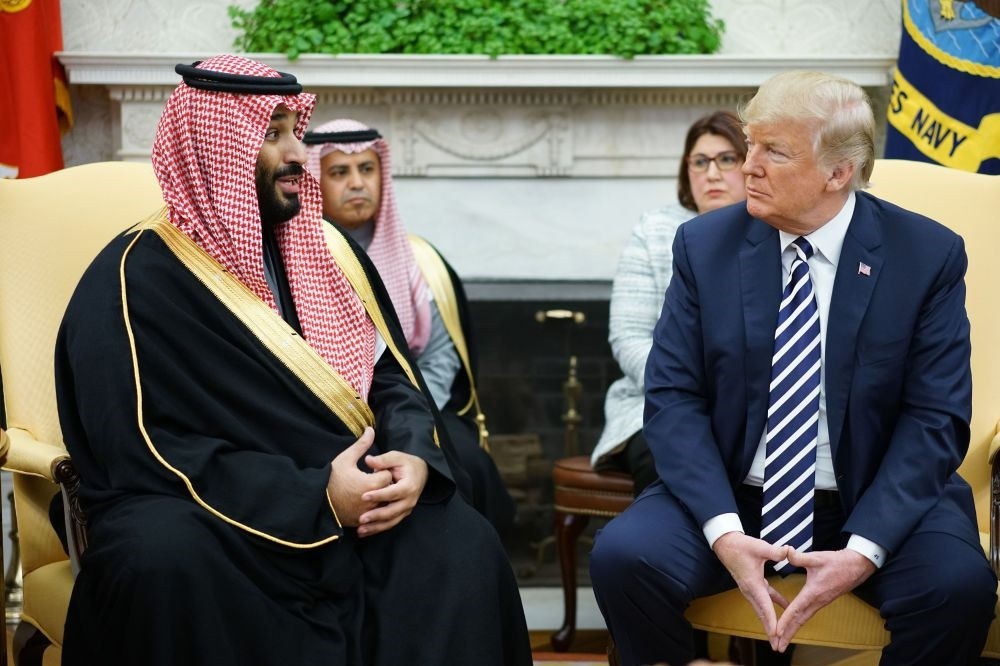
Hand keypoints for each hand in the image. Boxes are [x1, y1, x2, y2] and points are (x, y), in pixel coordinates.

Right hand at [327, 427, 392, 526]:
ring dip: (379, 497)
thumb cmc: (331, 477)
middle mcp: (371, 500)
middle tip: (371, 479)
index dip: (381, 470)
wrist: (315, 500)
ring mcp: (366, 513)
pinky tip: (362, 501)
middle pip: (388, 490)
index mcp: (370, 483)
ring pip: (382, 504)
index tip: (372, 469)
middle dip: (382, 484)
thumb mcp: (346, 458)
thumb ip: (361, 445)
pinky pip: (374, 516)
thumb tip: (371, 429)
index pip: (387, 475)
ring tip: (368, 490)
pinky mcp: (360, 521)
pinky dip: (372, 509)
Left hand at [355, 449, 428, 536]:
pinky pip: (389, 524)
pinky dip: (377, 529)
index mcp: (409, 486)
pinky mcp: (401, 514)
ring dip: (375, 527)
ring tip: (360, 530)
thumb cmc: (405, 464)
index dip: (379, 495)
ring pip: (391, 521)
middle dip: (376, 516)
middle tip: (361, 518)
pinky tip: (363, 532)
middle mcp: (409, 500)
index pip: (393, 492)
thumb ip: (383, 460)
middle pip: (392, 511)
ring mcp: (406, 509)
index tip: (364, 497)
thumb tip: (368, 459)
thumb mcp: (396, 457)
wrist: (420, 473)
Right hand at [713, 532, 790, 648]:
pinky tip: (785, 606)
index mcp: (752, 583)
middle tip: (777, 645)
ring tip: (777, 636)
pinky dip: (773, 605)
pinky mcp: (752, 584)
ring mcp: (750, 589)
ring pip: (762, 609)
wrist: (725, 544)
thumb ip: (776, 551)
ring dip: (769, 622)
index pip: (764, 606)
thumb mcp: (759, 547)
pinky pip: (764, 599)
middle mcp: (750, 590)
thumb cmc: (741, 545)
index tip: (776, 634)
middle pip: (762, 614)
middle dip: (769, 630)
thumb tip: (790, 551)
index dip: (771, 620)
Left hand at [772, 547, 876, 651]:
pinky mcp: (822, 601)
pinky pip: (807, 615)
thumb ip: (799, 557)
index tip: (776, 632)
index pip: (796, 610)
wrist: (857, 566)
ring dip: (792, 631)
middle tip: (777, 647)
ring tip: (782, 641)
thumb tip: (786, 551)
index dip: (785, 621)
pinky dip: (798, 622)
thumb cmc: (837, 562)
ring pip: (803, 619)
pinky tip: (792, 626)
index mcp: (813, 593)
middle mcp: (817, 601)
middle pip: (799, 621)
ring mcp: (820, 602)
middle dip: (788, 635)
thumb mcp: (817, 557)